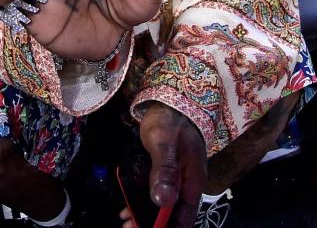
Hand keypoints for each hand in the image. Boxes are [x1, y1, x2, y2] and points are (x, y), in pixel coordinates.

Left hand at [119, 103, 205, 227]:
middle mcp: (186, 186)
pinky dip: (142, 203)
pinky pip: (155, 195)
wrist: (171, 101)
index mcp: (192, 183)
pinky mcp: (164, 175)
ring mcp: (175, 181)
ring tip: (124, 219)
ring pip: (162, 207)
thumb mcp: (165, 144)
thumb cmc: (170, 122)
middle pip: (172, 216)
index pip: (184, 219)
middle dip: (151, 224)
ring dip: (144, 216)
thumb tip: (163, 201)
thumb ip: (165, 171)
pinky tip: (127, 206)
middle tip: (127, 226)